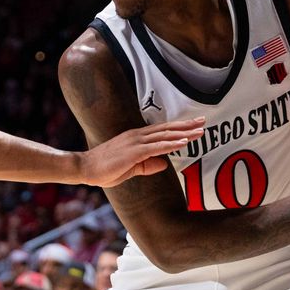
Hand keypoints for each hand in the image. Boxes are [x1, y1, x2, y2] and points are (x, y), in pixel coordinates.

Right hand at [78, 119, 204, 186]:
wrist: (85, 168)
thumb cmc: (105, 169)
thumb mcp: (130, 168)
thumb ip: (146, 165)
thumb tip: (163, 163)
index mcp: (136, 138)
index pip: (162, 130)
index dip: (180, 127)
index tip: (195, 124)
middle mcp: (137, 136)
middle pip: (167, 129)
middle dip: (187, 125)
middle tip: (204, 120)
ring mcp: (135, 142)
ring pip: (165, 135)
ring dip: (184, 133)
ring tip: (200, 130)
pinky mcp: (133, 152)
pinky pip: (156, 147)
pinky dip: (171, 143)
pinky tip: (184, 141)